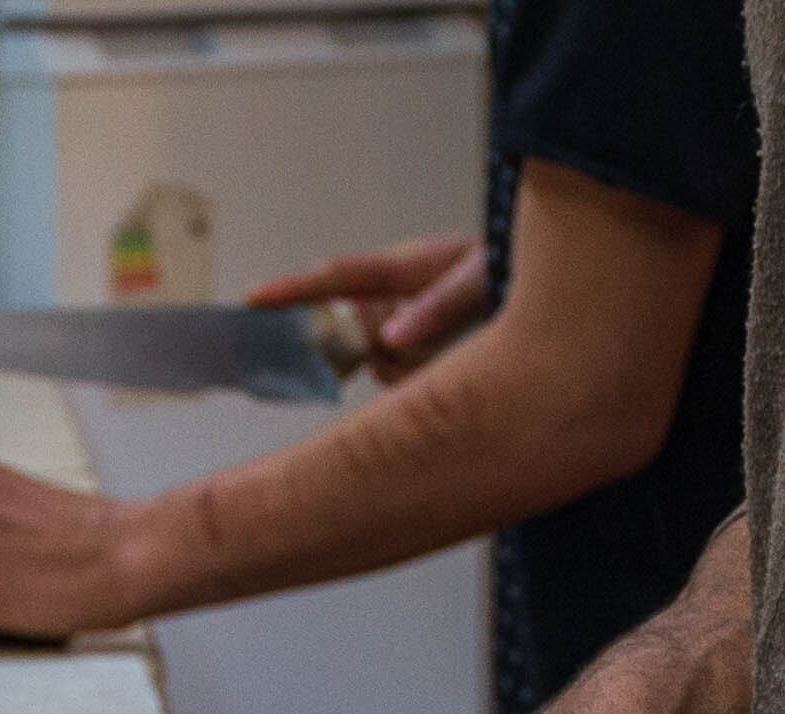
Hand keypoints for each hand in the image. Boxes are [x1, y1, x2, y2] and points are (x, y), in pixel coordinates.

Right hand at [247, 234, 489, 382]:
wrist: (530, 285)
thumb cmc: (500, 269)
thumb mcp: (479, 282)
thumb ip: (438, 308)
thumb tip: (392, 337)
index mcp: (399, 267)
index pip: (335, 277)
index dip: (291, 289)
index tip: (253, 299)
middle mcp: (388, 293)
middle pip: (344, 330)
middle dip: (361, 348)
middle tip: (390, 348)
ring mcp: (394, 318)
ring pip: (374, 360)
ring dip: (404, 366)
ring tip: (448, 342)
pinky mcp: (402, 344)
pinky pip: (393, 375)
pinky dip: (414, 375)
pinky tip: (442, 357)